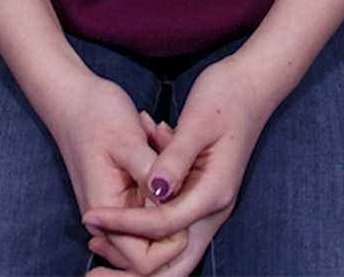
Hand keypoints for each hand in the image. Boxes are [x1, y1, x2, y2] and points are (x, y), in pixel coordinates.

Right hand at [25, 66, 187, 274]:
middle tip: (178, 170)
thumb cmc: (96, 114)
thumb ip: (152, 172)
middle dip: (175, 219)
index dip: (171, 242)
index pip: (144, 262)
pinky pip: (153, 209)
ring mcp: (117, 212)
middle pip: (153, 252)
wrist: (73, 98)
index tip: (182, 200)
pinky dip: (165, 189)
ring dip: (170, 200)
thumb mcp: (127, 139)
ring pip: (156, 230)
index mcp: (106, 215)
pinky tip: (161, 148)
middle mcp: (110, 223)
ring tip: (166, 150)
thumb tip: (176, 199)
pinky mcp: (125, 199)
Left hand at [81, 53, 278, 276]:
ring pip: (171, 250)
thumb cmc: (225, 96)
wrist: (252, 85)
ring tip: (97, 247)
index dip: (123, 222)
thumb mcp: (198, 122)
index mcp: (213, 192)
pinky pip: (170, 226)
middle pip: (174, 263)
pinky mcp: (199, 197)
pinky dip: (143, 227)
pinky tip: (114, 214)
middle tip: (93, 275)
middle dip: (133, 271)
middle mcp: (213, 209)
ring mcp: (208, 206)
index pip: (163, 224)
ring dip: (136, 252)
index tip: (90, 215)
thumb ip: (175, 158)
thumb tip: (155, 190)